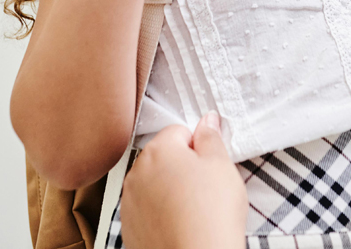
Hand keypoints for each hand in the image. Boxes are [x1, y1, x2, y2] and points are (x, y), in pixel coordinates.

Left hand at [121, 113, 246, 248]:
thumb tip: (207, 121)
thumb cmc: (211, 214)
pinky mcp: (129, 227)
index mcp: (159, 150)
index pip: (179, 132)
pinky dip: (160, 213)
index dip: (198, 147)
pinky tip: (179, 224)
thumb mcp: (221, 165)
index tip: (209, 163)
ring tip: (193, 209)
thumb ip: (211, 137)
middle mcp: (137, 172)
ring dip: (170, 190)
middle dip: (182, 167)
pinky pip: (146, 210)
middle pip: (163, 157)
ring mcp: (130, 201)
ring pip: (153, 184)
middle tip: (205, 187)